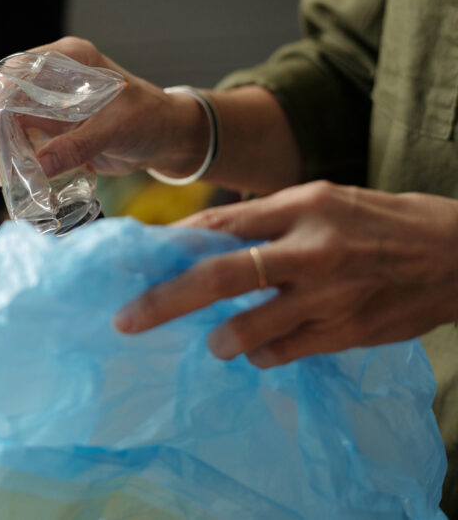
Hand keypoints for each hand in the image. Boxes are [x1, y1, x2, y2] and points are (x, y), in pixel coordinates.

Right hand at [0, 37, 210, 183]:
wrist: (167, 134)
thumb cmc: (151, 120)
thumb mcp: (118, 130)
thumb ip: (78, 146)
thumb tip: (38, 167)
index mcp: (65, 60)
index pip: (10, 75)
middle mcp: (47, 74)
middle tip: (0, 171)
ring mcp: (41, 99)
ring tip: (9, 179)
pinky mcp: (42, 123)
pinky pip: (9, 136)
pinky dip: (6, 158)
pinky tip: (19, 179)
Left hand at [113, 181, 457, 366]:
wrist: (457, 255)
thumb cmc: (377, 222)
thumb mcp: (321, 199)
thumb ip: (262, 219)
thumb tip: (195, 240)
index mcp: (300, 206)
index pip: (218, 224)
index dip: (170, 245)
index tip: (133, 262)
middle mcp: (309, 249)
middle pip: (219, 276)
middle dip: (165, 300)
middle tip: (127, 320)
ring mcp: (327, 296)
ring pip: (246, 329)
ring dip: (219, 339)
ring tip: (216, 340)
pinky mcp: (344, 334)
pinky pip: (280, 353)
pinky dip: (260, 353)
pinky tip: (263, 345)